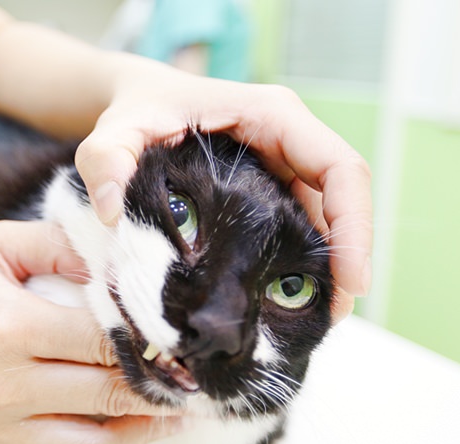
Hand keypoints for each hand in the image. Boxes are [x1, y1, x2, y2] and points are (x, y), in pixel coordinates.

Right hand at [0, 221, 183, 443]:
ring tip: (182, 418)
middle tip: (200, 379)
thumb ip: (61, 245)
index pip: (101, 340)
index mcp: (7, 325)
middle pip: (106, 395)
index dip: (151, 341)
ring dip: (146, 435)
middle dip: (162, 389)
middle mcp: (4, 384)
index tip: (186, 339)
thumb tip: (119, 265)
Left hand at [75, 64, 371, 319]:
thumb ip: (105, 161)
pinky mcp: (269, 188)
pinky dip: (296, 264)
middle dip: (346, 259)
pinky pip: (297, 227)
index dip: (355, 225)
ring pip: (323, 219)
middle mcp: (288, 140)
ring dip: (324, 269)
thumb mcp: (112, 131)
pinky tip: (279, 303)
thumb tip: (111, 213)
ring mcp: (282, 165)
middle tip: (331, 318)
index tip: (353, 282)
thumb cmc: (134, 111)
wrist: (136, 105)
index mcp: (272, 116)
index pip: (339, 167)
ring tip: (310, 322)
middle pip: (342, 200)